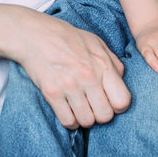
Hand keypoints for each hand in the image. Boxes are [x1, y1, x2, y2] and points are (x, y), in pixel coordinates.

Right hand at [15, 13, 131, 129]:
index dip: (118, 105)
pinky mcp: (52, 94)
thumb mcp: (96, 43)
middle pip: (105, 116)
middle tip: (93, 106)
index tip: (110, 101)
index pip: (122, 101)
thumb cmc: (67, 38)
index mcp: (103, 65)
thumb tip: (121, 81)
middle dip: (101, 114)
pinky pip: (67, 121)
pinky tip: (68, 110)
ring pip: (87, 121)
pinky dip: (70, 120)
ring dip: (84, 118)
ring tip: (80, 107)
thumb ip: (112, 62)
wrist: (35, 35)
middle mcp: (88, 77)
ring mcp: (70, 86)